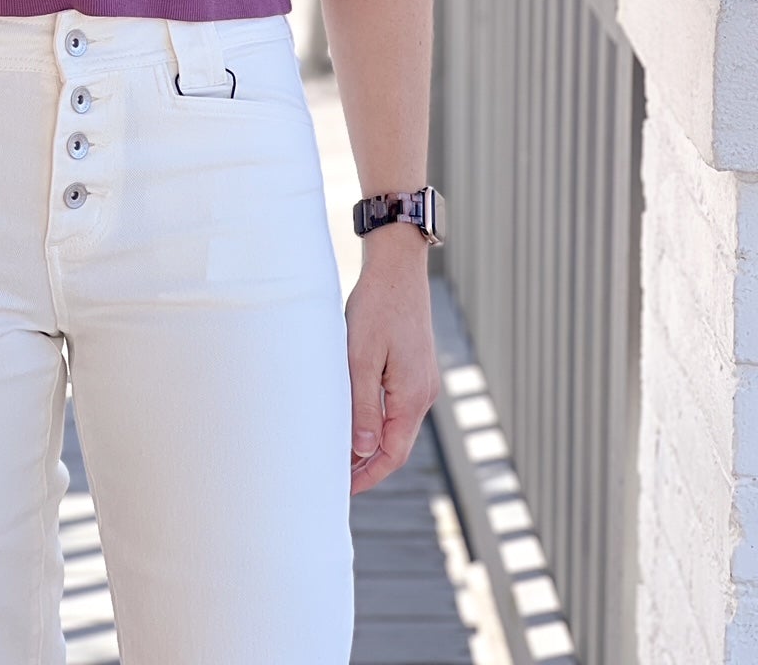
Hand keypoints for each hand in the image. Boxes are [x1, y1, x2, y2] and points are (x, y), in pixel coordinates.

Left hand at [344, 226, 440, 494]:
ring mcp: (421, 379)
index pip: (392, 454)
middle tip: (335, 476)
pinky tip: (354, 416)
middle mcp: (423, 393)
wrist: (398, 267)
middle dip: (368, 465)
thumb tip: (364, 451)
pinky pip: (397, 405)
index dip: (368, 476)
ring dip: (371, 442)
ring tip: (339, 451)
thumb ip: (363, 406)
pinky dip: (377, 420)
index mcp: (412, 396)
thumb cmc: (377, 307)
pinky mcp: (414, 367)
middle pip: (397, 445)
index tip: (342, 489)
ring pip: (396, 425)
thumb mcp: (361, 357)